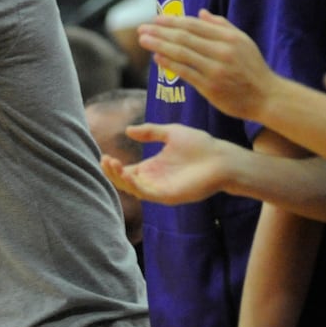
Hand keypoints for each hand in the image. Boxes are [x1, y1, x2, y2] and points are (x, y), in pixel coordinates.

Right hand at [101, 122, 233, 204]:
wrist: (221, 157)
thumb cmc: (200, 145)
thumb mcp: (170, 133)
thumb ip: (150, 131)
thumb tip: (128, 130)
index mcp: (153, 167)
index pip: (127, 171)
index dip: (114, 166)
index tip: (104, 155)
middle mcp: (154, 180)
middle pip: (125, 181)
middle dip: (112, 173)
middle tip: (104, 160)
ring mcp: (160, 189)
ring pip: (132, 189)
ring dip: (119, 178)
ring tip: (111, 163)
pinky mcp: (168, 195)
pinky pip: (146, 194)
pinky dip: (134, 185)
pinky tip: (127, 174)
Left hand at [136, 10, 272, 121]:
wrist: (266, 97)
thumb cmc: (253, 68)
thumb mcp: (243, 41)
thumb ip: (221, 25)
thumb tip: (200, 12)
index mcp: (228, 37)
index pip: (194, 25)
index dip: (172, 21)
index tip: (156, 19)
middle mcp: (221, 51)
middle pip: (184, 37)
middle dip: (160, 31)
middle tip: (142, 28)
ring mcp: (215, 69)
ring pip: (181, 53)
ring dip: (159, 45)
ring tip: (144, 40)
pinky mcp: (210, 87)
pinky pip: (185, 72)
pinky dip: (170, 64)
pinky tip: (157, 58)